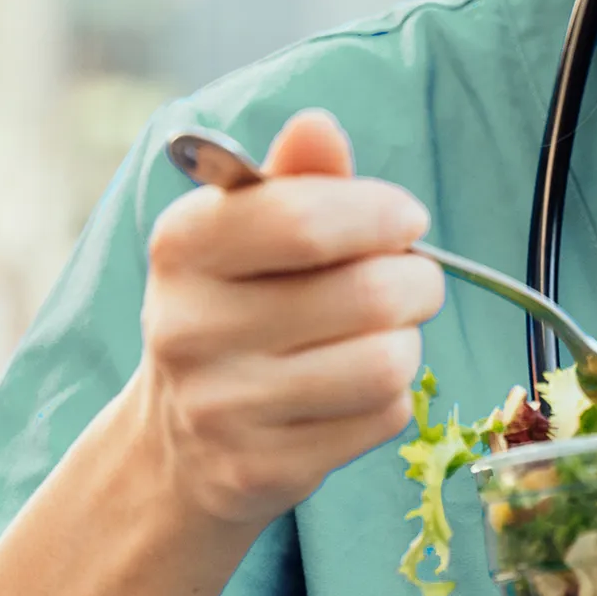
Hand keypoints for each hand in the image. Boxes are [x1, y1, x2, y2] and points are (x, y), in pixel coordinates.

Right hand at [128, 109, 443, 529]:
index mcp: (184, 245)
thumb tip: (317, 126)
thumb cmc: (240, 306)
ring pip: (386, 363)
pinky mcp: (260, 469)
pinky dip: (391, 399)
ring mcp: (221, 407)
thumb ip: (297, 178)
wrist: (179, 438)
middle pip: (370, 294)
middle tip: (410, 281)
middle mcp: (188, 328)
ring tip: (383, 336)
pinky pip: (383, 418)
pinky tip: (354, 391)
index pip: (307, 218)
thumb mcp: (252, 230)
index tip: (405, 218)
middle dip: (417, 280)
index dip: (382, 213)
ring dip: (408, 342)